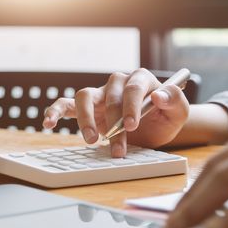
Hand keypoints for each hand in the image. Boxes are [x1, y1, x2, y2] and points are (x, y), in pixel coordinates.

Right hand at [42, 68, 189, 156]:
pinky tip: (48, 123)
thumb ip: (174, 100)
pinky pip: (66, 104)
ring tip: (92, 140)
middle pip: (110, 98)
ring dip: (86, 119)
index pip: (132, 88)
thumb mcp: (179, 112)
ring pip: (84, 96)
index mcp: (141, 79)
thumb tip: (158, 94)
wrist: (157, 127)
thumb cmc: (166, 117)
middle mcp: (118, 82)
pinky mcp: (87, 106)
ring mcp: (100, 93)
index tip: (130, 126)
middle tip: (118, 148)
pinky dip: (55, 111)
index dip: (130, 106)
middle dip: (114, 126)